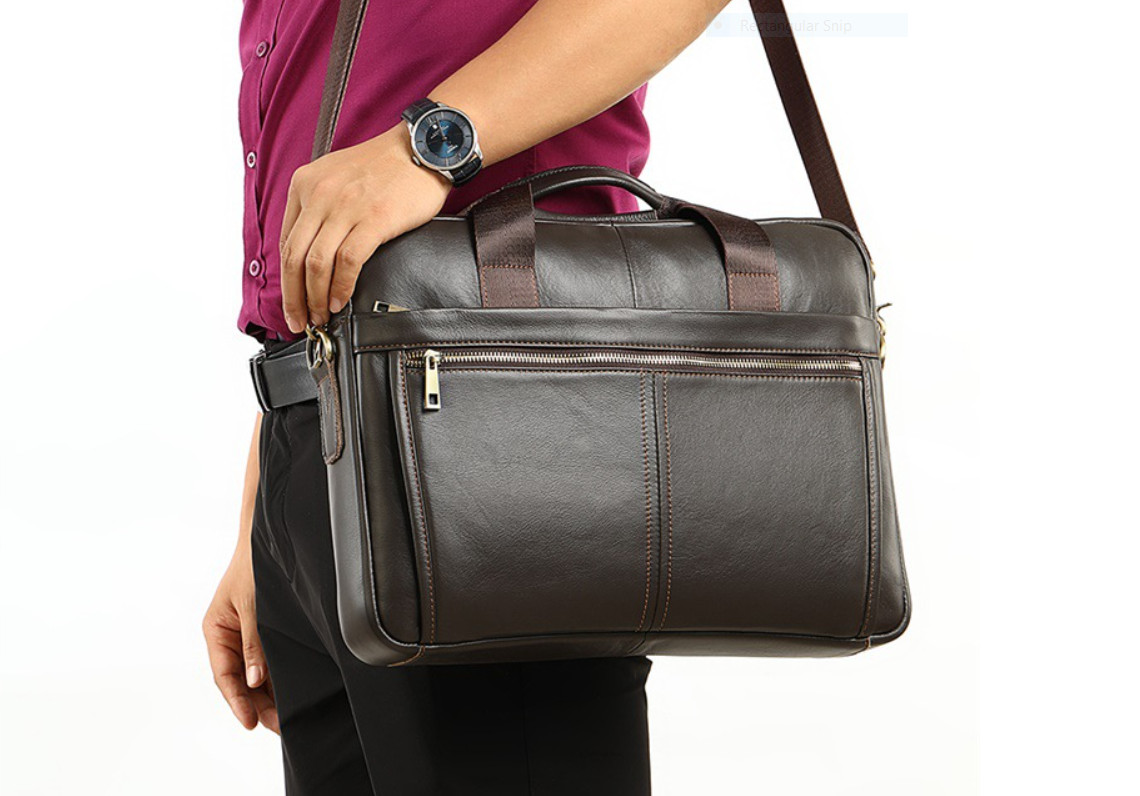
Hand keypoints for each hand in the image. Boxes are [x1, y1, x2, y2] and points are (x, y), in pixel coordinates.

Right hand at [203, 544, 278, 732]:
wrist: (269, 538)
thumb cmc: (253, 565)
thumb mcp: (252, 606)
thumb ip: (254, 643)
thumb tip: (254, 680)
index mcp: (216, 630)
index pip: (224, 675)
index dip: (237, 701)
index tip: (251, 722)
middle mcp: (230, 637)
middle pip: (241, 680)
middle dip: (257, 705)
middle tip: (277, 726)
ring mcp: (248, 636)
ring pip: (256, 674)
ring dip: (269, 695)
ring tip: (285, 717)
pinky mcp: (266, 632)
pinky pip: (269, 661)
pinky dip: (278, 678)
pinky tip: (290, 693)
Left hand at [279, 126, 451, 331]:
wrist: (422, 148)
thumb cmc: (386, 165)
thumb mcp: (337, 175)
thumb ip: (319, 206)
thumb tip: (311, 251)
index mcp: (305, 183)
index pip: (285, 242)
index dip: (286, 279)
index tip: (292, 300)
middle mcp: (320, 194)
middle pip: (294, 257)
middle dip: (293, 297)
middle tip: (300, 320)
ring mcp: (346, 207)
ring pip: (316, 263)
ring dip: (316, 297)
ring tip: (321, 315)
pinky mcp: (374, 219)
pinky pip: (347, 262)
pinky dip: (341, 287)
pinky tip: (342, 300)